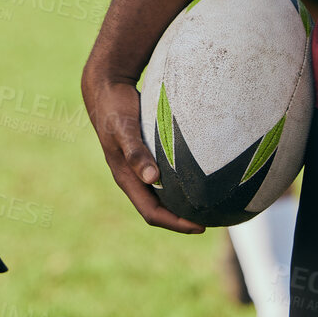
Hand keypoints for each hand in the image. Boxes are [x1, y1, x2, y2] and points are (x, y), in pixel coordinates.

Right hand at [80, 66, 204, 233]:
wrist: (106, 88)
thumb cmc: (115, 108)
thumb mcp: (123, 130)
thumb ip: (136, 152)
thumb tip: (153, 179)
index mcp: (125, 177)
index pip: (151, 212)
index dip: (174, 223)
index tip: (200, 227)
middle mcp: (132, 177)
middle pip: (158, 209)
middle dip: (182, 219)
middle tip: (211, 219)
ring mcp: (138, 167)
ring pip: (162, 195)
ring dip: (181, 203)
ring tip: (207, 204)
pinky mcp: (145, 155)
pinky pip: (165, 178)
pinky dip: (180, 183)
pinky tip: (197, 178)